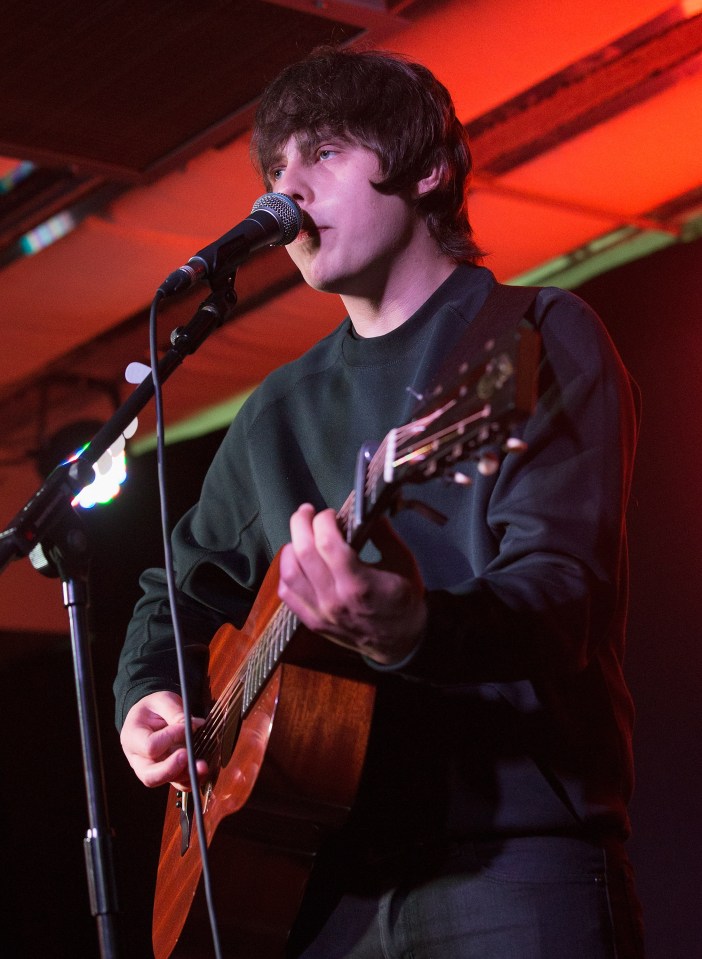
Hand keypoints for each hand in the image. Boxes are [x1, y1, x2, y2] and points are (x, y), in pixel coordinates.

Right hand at [119, 690, 207, 791]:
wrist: (151, 715)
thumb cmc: (154, 708)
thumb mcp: (162, 701)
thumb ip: (176, 713)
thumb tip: (195, 726)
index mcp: (133, 737)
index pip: (150, 746)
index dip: (169, 738)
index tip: (186, 727)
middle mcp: (139, 759)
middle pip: (150, 775)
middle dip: (171, 769)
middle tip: (188, 756)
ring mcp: (152, 769)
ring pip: (165, 782)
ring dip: (185, 776)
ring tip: (202, 766)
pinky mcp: (167, 773)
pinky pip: (177, 783)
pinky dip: (191, 780)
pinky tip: (202, 771)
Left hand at [278, 503, 426, 665]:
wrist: (400, 644)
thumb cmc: (405, 601)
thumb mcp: (404, 562)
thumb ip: (384, 535)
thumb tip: (366, 511)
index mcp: (359, 584)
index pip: (327, 543)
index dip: (323, 520)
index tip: (331, 513)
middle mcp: (334, 599)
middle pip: (303, 553)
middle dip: (301, 524)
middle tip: (307, 512)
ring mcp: (320, 613)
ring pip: (289, 573)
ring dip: (291, 547)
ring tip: (300, 536)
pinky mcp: (312, 622)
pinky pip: (287, 594)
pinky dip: (286, 572)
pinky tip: (296, 561)